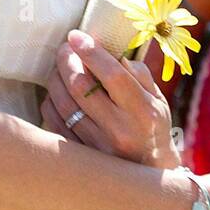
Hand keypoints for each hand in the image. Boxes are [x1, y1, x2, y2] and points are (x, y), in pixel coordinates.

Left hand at [40, 29, 180, 167]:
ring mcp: (98, 146)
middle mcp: (120, 129)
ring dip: (55, 80)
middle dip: (67, 61)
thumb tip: (113, 52)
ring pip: (63, 105)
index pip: (113, 75)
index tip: (76, 35)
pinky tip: (56, 93)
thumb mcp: (158, 100)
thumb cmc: (154, 128)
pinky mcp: (82, 157)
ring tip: (58, 68)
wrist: (150, 173)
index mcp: (143, 111)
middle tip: (65, 48)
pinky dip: (51, 104)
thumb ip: (139, 74)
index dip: (91, 52)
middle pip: (82, 87)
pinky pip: (56, 124)